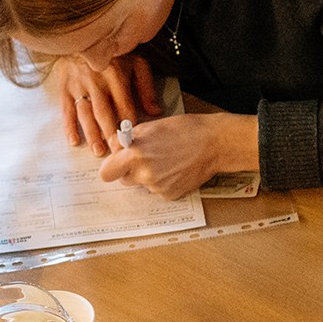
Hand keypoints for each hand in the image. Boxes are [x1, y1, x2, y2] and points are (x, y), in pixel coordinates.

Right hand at [54, 54, 160, 156]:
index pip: (124, 104)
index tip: (135, 141)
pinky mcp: (64, 88)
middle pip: (104, 112)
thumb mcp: (136, 63)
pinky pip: (66, 110)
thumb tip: (155, 111)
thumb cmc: (114, 54)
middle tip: (117, 153)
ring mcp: (78, 85)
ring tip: (99, 151)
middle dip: (111, 134)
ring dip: (92, 133)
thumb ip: (146, 87)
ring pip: (85, 113)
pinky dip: (68, 126)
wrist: (82, 37)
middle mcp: (96, 81)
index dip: (129, 124)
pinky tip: (74, 141)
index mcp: (116, 75)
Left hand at [98, 113, 230, 199]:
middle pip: (123, 180)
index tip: (118, 162)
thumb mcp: (151, 126)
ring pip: (142, 185)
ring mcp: (158, 187)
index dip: (111, 167)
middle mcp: (144, 174)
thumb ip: (128, 140)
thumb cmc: (186, 130)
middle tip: (147, 158)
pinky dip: (164, 182)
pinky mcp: (171, 195)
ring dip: (149, 176)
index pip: (106, 173)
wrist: (215, 143)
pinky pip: (158, 190)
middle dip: (131, 170)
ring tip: (168, 161)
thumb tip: (115, 148)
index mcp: (135, 155)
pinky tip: (177, 169)